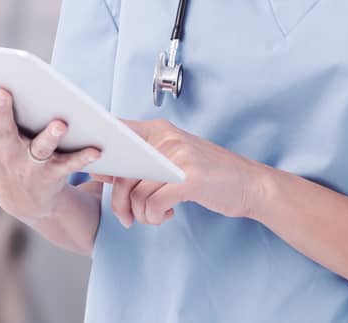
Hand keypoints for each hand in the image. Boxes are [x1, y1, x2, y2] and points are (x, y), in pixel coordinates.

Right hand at [0, 73, 100, 225]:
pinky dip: (83, 157)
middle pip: (1, 129)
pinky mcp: (54, 175)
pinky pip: (70, 165)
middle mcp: (4, 152)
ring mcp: (29, 165)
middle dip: (0, 111)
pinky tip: (96, 147)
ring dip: (49, 136)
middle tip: (1, 90)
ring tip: (60, 123)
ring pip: (40, 149)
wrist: (25, 203)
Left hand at [92, 118, 269, 227]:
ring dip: (139, 213)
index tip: (97, 176)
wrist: (251, 185)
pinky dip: (153, 216)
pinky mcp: (189, 180)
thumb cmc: (207, 175)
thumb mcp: (171, 162)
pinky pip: (151, 204)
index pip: (115, 133)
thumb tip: (96, 170)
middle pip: (122, 171)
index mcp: (159, 130)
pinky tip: (166, 214)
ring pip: (134, 191)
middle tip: (126, 217)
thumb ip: (138, 164)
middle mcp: (166, 138)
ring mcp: (178, 157)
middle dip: (118, 200)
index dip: (100, 156)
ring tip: (153, 216)